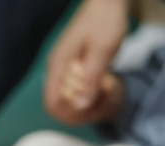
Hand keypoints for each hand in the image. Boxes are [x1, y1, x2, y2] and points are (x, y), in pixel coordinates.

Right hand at [45, 0, 129, 123]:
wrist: (107, 2)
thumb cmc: (105, 21)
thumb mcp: (102, 51)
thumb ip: (90, 79)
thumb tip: (81, 106)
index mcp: (58, 67)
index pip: (53, 104)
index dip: (70, 115)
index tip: (93, 111)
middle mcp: (58, 71)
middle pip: (63, 106)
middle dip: (86, 111)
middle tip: (109, 101)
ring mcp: (65, 70)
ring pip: (72, 100)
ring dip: (92, 104)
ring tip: (111, 92)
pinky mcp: (75, 69)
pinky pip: (79, 91)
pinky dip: (94, 94)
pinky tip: (108, 84)